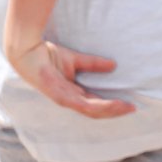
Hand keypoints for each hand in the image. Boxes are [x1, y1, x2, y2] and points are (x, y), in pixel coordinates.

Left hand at [9, 40, 132, 118]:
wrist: (28, 49)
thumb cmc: (46, 55)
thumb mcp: (74, 59)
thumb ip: (93, 63)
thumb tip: (113, 64)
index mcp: (72, 93)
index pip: (95, 104)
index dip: (111, 105)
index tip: (129, 104)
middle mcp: (69, 99)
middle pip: (96, 111)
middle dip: (115, 111)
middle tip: (133, 109)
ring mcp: (64, 99)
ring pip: (92, 111)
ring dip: (111, 110)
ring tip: (126, 108)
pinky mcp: (60, 95)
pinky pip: (83, 104)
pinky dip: (99, 105)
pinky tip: (112, 104)